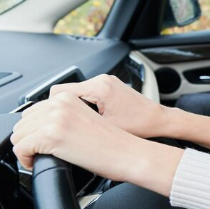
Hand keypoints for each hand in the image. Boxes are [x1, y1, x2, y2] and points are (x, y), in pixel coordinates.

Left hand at [11, 92, 147, 181]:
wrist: (129, 153)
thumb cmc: (114, 142)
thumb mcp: (86, 119)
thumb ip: (64, 116)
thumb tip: (43, 127)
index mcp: (67, 98)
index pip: (32, 110)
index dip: (33, 129)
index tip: (38, 141)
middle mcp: (59, 104)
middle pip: (22, 122)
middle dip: (27, 139)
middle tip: (38, 152)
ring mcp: (55, 118)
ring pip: (18, 135)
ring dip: (25, 149)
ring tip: (37, 157)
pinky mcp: (51, 136)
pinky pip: (20, 148)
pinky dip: (24, 159)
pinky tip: (35, 163)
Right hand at [49, 74, 166, 137]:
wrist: (158, 120)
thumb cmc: (139, 125)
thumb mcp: (105, 129)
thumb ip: (81, 124)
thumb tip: (61, 128)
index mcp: (98, 87)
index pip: (59, 91)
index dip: (52, 108)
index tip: (51, 121)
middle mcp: (101, 79)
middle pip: (66, 91)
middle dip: (63, 108)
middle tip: (64, 124)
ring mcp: (105, 81)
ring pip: (77, 92)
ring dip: (75, 107)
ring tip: (81, 122)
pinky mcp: (109, 85)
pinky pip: (88, 92)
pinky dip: (85, 104)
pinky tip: (91, 118)